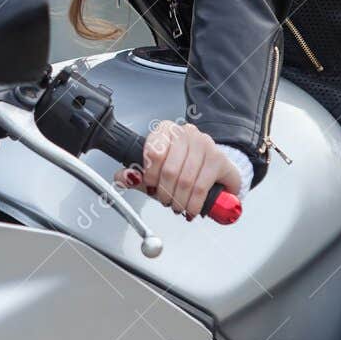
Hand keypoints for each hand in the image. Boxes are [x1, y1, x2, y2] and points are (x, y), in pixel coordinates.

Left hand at [112, 120, 242, 219]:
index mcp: (166, 131)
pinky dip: (193, 204)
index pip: (153, 152)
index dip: (150, 176)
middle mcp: (186, 132)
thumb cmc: (182, 169)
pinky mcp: (219, 159)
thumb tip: (122, 177)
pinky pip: (201, 187)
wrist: (215, 171)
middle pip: (169, 170)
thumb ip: (135, 175)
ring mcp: (205, 143)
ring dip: (178, 201)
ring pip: (185, 180)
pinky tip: (191, 209)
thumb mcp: (155, 173)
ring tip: (177, 206)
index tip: (151, 186)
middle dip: (165, 193)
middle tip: (165, 201)